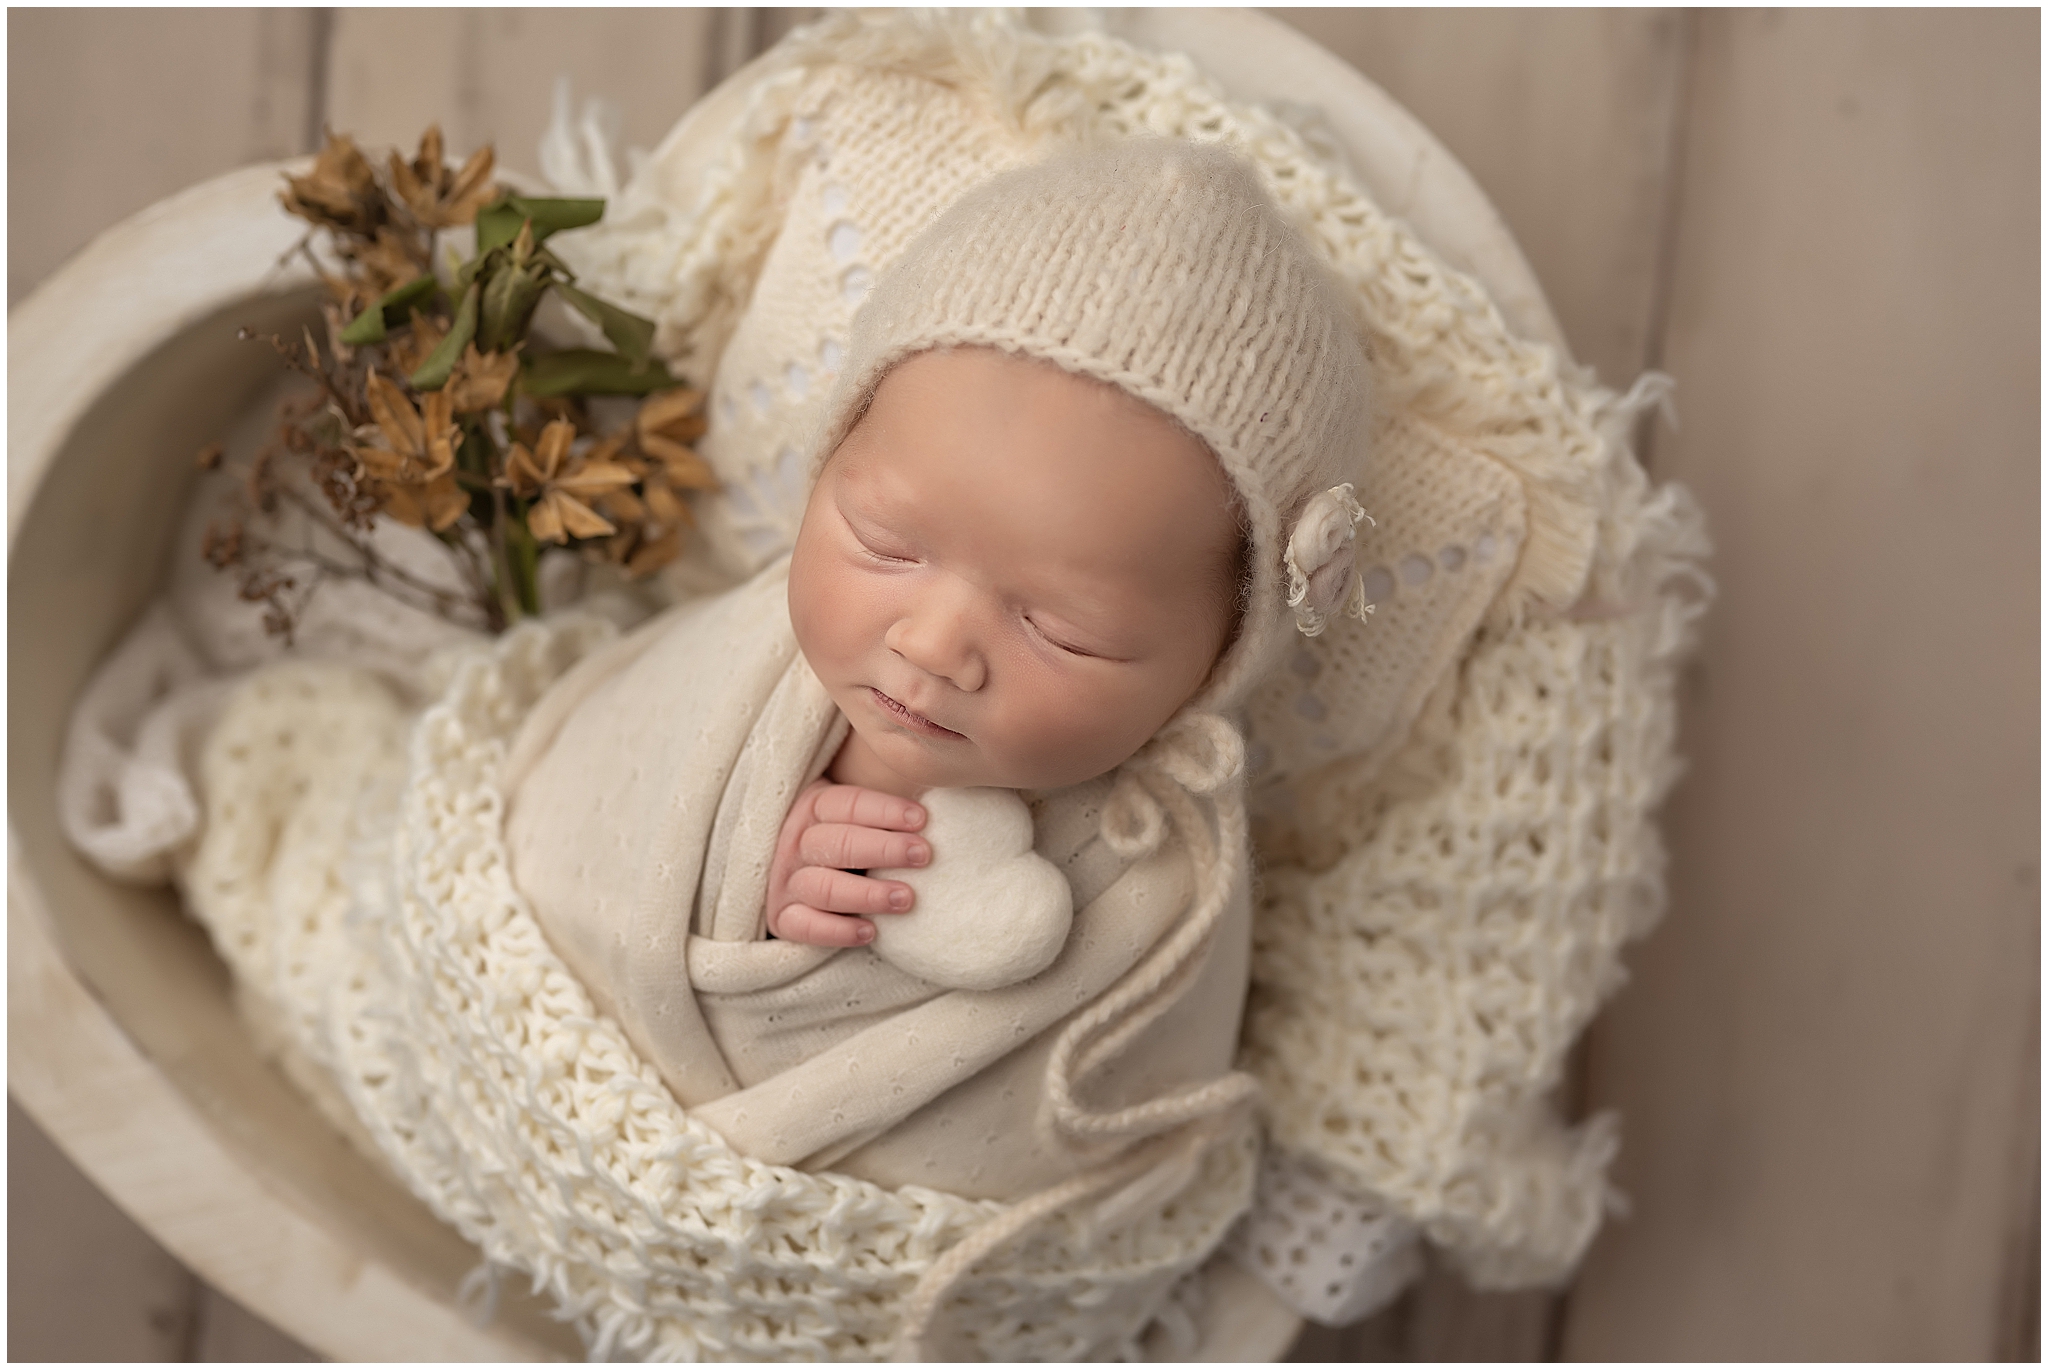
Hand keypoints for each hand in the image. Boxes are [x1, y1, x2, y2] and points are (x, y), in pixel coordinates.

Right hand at [765, 780, 929, 947]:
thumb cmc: (843, 840)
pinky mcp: (782, 917)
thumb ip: (882, 812)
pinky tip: (870, 932)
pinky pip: (805, 927)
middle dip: (884, 849)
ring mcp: (786, 881)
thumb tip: (933, 809)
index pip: (847, 804)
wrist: (789, 874)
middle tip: (922, 855)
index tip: (922, 819)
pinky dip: (837, 930)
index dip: (884, 810)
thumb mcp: (852, 815)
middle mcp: (795, 843)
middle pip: (837, 844)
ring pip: (823, 887)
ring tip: (906, 898)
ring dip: (867, 893)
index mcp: (813, 808)